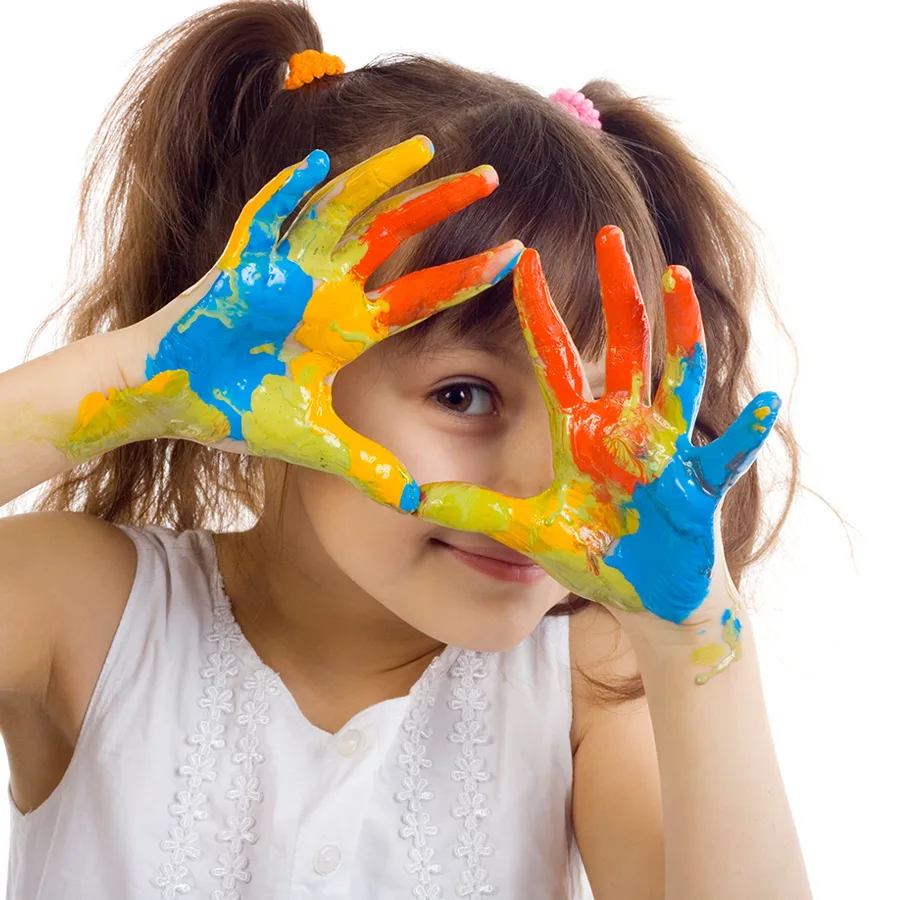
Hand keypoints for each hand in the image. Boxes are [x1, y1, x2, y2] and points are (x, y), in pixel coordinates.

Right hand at [65, 136, 522, 511]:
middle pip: (393, 235)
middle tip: (492, 176)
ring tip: (426, 150)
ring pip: (341, 211)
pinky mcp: (236, 263)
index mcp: (348, 328)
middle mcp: (325, 290)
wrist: (173, 399)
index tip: (514, 257)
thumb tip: (417, 505)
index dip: (465, 277)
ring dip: (379, 179)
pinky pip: (262, 219)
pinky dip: (285, 193)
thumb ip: (366, 466)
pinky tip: (315, 164)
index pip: (420, 297)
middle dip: (440, 205)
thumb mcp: (315, 442)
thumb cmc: (238, 411)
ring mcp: (283, 271)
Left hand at [417, 226, 779, 681]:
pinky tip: (763, 403)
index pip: (555, 358)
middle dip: (617, 290)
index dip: (540, 311)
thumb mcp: (524, 530)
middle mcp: (624, 427)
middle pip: (623, 344)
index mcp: (580, 431)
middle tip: (610, 232)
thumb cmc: (591, 553)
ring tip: (677, 277)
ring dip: (680, 329)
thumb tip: (406, 496)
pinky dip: (744, 433)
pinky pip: (727, 455)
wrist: (642, 595)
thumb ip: (472, 510)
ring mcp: (665, 451)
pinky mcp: (697, 486)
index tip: (524, 257)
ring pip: (676, 376)